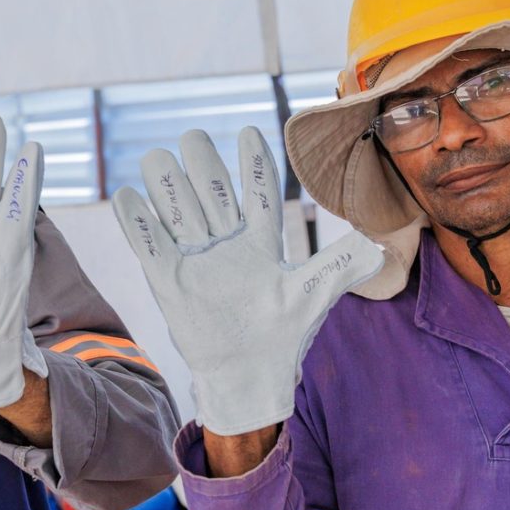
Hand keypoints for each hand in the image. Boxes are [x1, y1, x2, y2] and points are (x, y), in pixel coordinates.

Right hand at [112, 127, 383, 435]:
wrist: (247, 377)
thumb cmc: (281, 337)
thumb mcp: (312, 296)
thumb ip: (339, 266)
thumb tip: (381, 246)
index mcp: (261, 242)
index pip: (260, 193)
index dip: (254, 164)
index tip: (249, 132)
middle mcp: (227, 243)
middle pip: (211, 192)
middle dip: (202, 164)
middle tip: (194, 138)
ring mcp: (196, 259)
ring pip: (178, 210)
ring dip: (166, 182)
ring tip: (157, 157)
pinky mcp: (169, 281)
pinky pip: (149, 246)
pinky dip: (137, 222)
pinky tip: (128, 196)